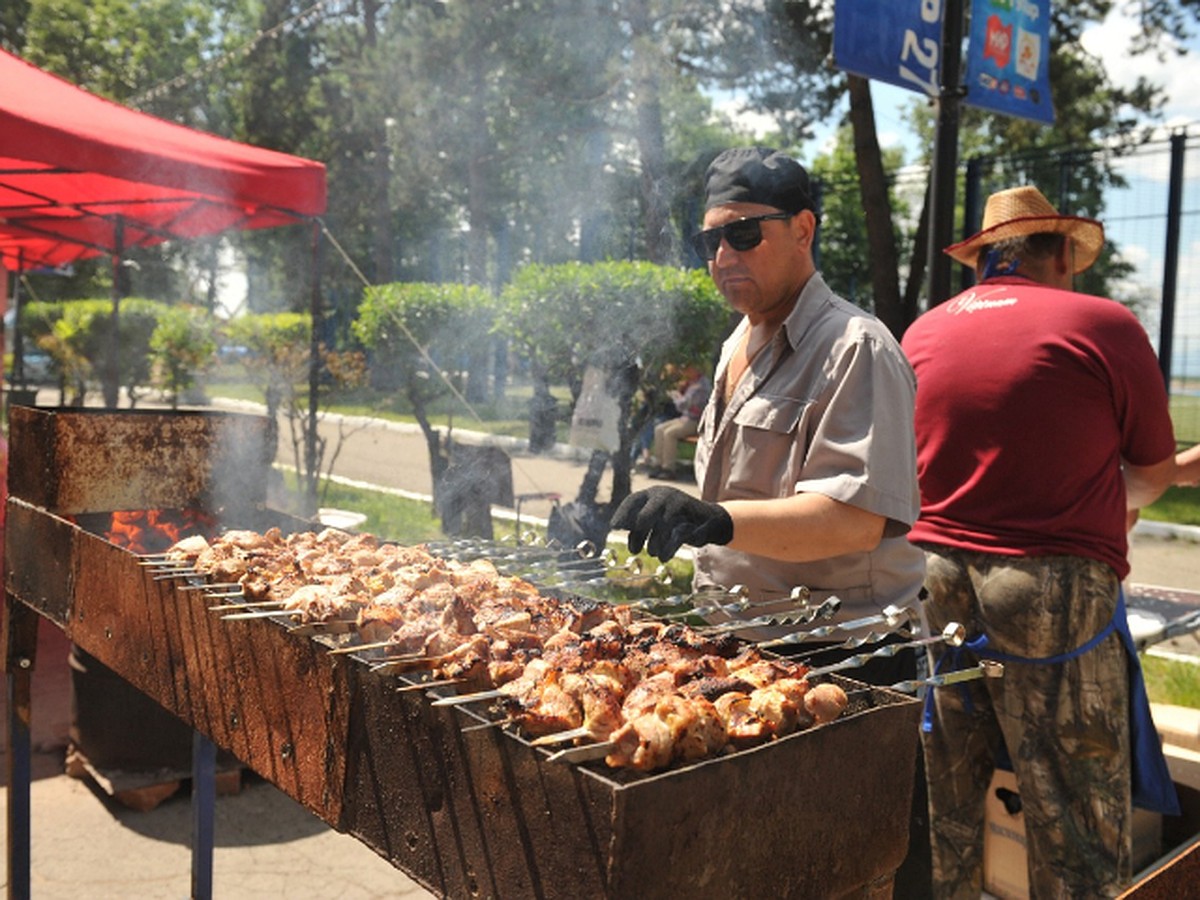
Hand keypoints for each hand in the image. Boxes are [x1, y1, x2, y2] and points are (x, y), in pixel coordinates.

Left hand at [611, 486, 732, 560]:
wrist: (709, 521)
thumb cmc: (675, 521)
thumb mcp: (655, 519)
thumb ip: (638, 522)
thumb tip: (617, 528)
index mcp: (652, 494)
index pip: (632, 501)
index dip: (622, 514)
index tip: (615, 528)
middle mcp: (664, 495)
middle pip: (645, 516)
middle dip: (638, 535)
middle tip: (634, 551)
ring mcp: (679, 505)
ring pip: (661, 526)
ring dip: (654, 543)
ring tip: (652, 553)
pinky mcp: (692, 518)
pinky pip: (677, 535)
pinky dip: (668, 548)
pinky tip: (663, 557)